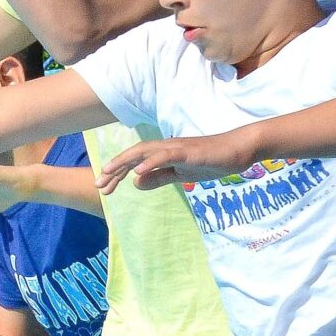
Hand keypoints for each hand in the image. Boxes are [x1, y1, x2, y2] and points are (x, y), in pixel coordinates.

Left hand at [101, 133, 255, 191]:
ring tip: (108, 173)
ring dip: (125, 162)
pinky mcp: (188, 151)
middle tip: (97, 185)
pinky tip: (138, 171)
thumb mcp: (181, 175)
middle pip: (133, 156)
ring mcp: (176, 147)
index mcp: (163, 154)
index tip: (102, 188)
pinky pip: (166, 155)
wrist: (238, 151)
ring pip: (144, 152)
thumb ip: (159, 178)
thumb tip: (135, 183)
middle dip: (114, 169)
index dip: (116, 174)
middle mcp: (165, 147)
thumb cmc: (211, 161)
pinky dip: (151, 162)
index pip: (134, 162)